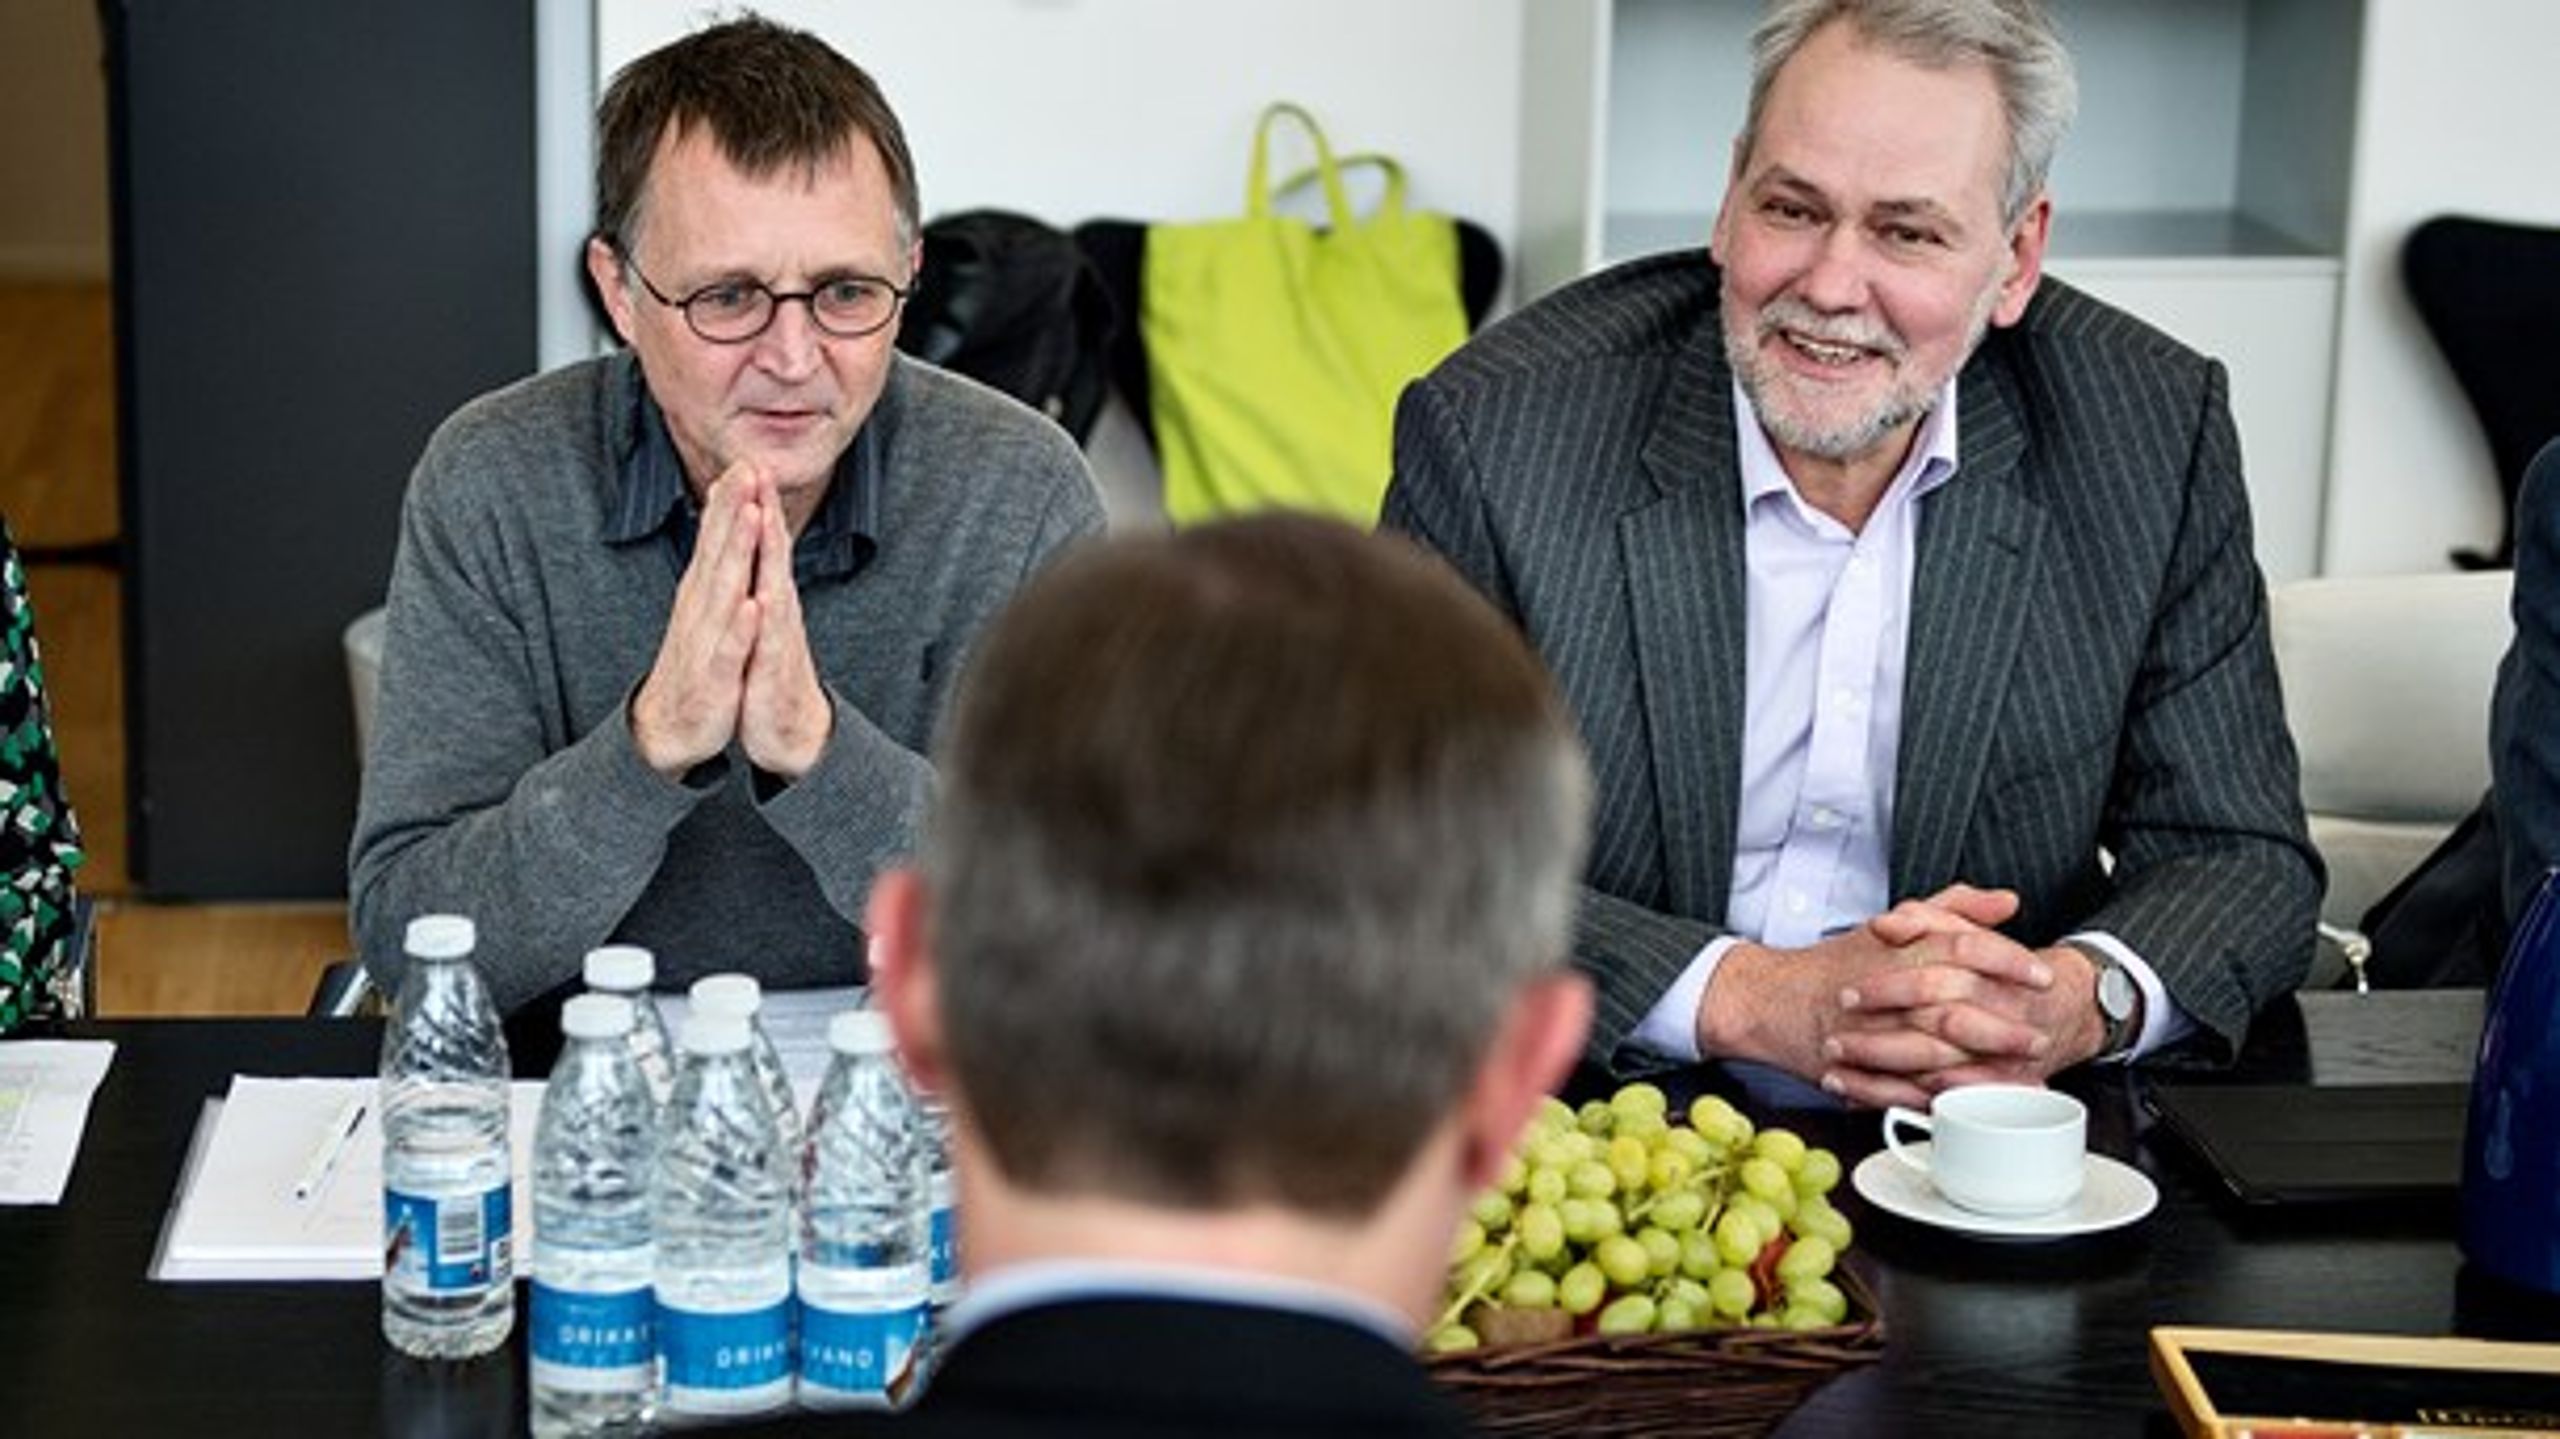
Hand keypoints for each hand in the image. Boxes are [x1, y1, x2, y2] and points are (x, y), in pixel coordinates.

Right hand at [630, 462, 765, 775]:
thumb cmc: (699, 664)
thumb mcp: (706, 613)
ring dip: (737, 553)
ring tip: (752, 516)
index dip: (730, 500)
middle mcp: (700, 610)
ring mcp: (706, 642)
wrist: (672, 729)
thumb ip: (716, 572)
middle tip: (746, 467)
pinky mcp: (715, 678)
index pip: (716, 539)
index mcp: (703, 594)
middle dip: (734, 509)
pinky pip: (729, 649)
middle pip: (719, 551)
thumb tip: (723, 529)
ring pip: (724, 591)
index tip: (744, 460)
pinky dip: (740, 627)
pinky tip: (751, 604)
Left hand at [734, 475, 831, 778]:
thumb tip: (756, 542)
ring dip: (770, 554)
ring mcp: (780, 640)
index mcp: (769, 597)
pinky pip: (770, 644)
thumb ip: (760, 580)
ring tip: (764, 519)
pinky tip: (761, 599)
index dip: (755, 502)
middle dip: (767, 511)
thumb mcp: (762, 619)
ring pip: (775, 589)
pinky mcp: (775, 672)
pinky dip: (765, 621)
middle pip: (773, 554)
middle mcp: (779, 612)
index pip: (763, 543)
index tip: (746, 460)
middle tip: (759, 469)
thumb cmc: (770, 672)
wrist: (789, 730)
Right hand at [1696, 885, 2064, 1108]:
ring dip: (1986, 1071)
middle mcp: (1889, 990)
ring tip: (2025, 1079)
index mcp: (1899, 949)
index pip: (1963, 946)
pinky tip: (1980, 1104)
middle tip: (2041, 1036)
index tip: (2042, 975)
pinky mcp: (1864, 1072)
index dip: (2007, 961)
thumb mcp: (1895, 923)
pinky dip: (1948, 1099)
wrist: (1771, 1001)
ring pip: (1938, 1055)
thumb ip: (1954, 908)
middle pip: (1956, 1006)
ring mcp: (1875, 1034)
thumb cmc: (1837, 964)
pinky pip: (1912, 1091)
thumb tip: (2006, 902)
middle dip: (2004, 1026)